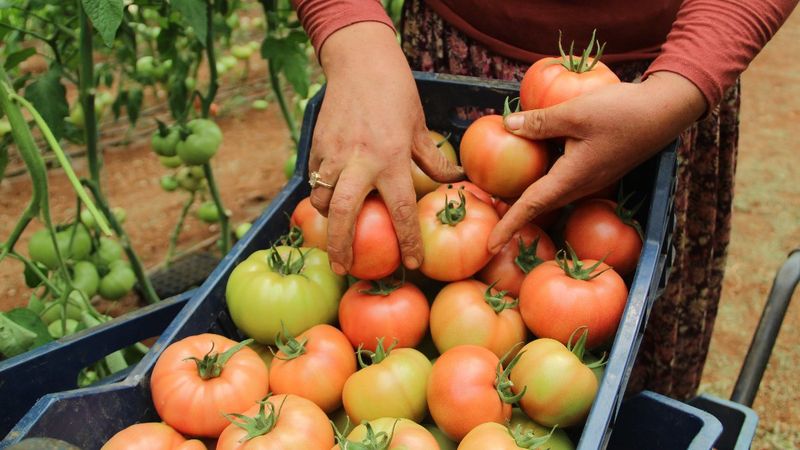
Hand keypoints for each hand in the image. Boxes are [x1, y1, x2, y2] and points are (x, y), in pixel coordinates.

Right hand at [311, 22, 462, 274]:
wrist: (360, 63)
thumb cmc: (396, 94)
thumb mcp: (419, 127)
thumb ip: (432, 160)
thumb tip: (456, 181)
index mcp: (392, 159)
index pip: (401, 210)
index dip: (408, 241)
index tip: (412, 264)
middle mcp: (360, 161)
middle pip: (344, 214)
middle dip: (341, 247)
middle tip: (344, 269)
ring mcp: (333, 155)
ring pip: (321, 199)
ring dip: (327, 221)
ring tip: (335, 235)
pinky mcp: (316, 147)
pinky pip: (315, 180)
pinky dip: (320, 193)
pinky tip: (327, 200)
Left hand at [487, 71, 706, 251]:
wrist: (665, 111)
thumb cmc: (622, 112)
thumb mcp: (575, 113)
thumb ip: (539, 122)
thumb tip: (506, 125)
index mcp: (571, 179)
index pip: (531, 207)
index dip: (509, 226)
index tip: (489, 246)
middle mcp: (579, 186)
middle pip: (537, 204)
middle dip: (511, 214)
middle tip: (484, 213)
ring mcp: (588, 179)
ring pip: (549, 192)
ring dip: (524, 197)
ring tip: (496, 193)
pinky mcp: (593, 169)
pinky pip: (560, 178)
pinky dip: (539, 176)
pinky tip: (528, 159)